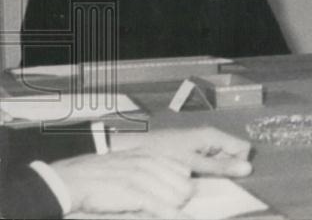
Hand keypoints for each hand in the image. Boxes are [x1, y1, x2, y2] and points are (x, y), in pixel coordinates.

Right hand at [51, 152, 193, 216]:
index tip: (181, 195)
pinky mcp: (134, 193)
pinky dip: (171, 215)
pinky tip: (181, 218)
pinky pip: (160, 207)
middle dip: (181, 198)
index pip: (182, 170)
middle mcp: (149, 163)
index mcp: (148, 155)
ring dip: (173, 208)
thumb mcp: (126, 161)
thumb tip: (169, 178)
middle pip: (183, 184)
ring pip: (175, 196)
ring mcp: (142, 178)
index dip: (183, 185)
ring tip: (167, 212)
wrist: (71, 180)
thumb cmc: (96, 174)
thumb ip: (148, 167)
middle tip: (171, 206)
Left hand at [112, 126, 251, 177]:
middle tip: (209, 181)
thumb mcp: (192, 163)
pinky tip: (190, 180)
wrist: (133, 147)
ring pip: (220, 161)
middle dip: (226, 170)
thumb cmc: (164, 152)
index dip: (239, 163)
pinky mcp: (192, 153)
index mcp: (214, 136)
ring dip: (214, 174)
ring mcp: (201, 145)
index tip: (226, 178)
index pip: (243, 148)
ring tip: (197, 182)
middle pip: (232, 155)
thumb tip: (249, 168)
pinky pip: (207, 163)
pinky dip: (203, 173)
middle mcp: (211, 138)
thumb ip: (219, 166)